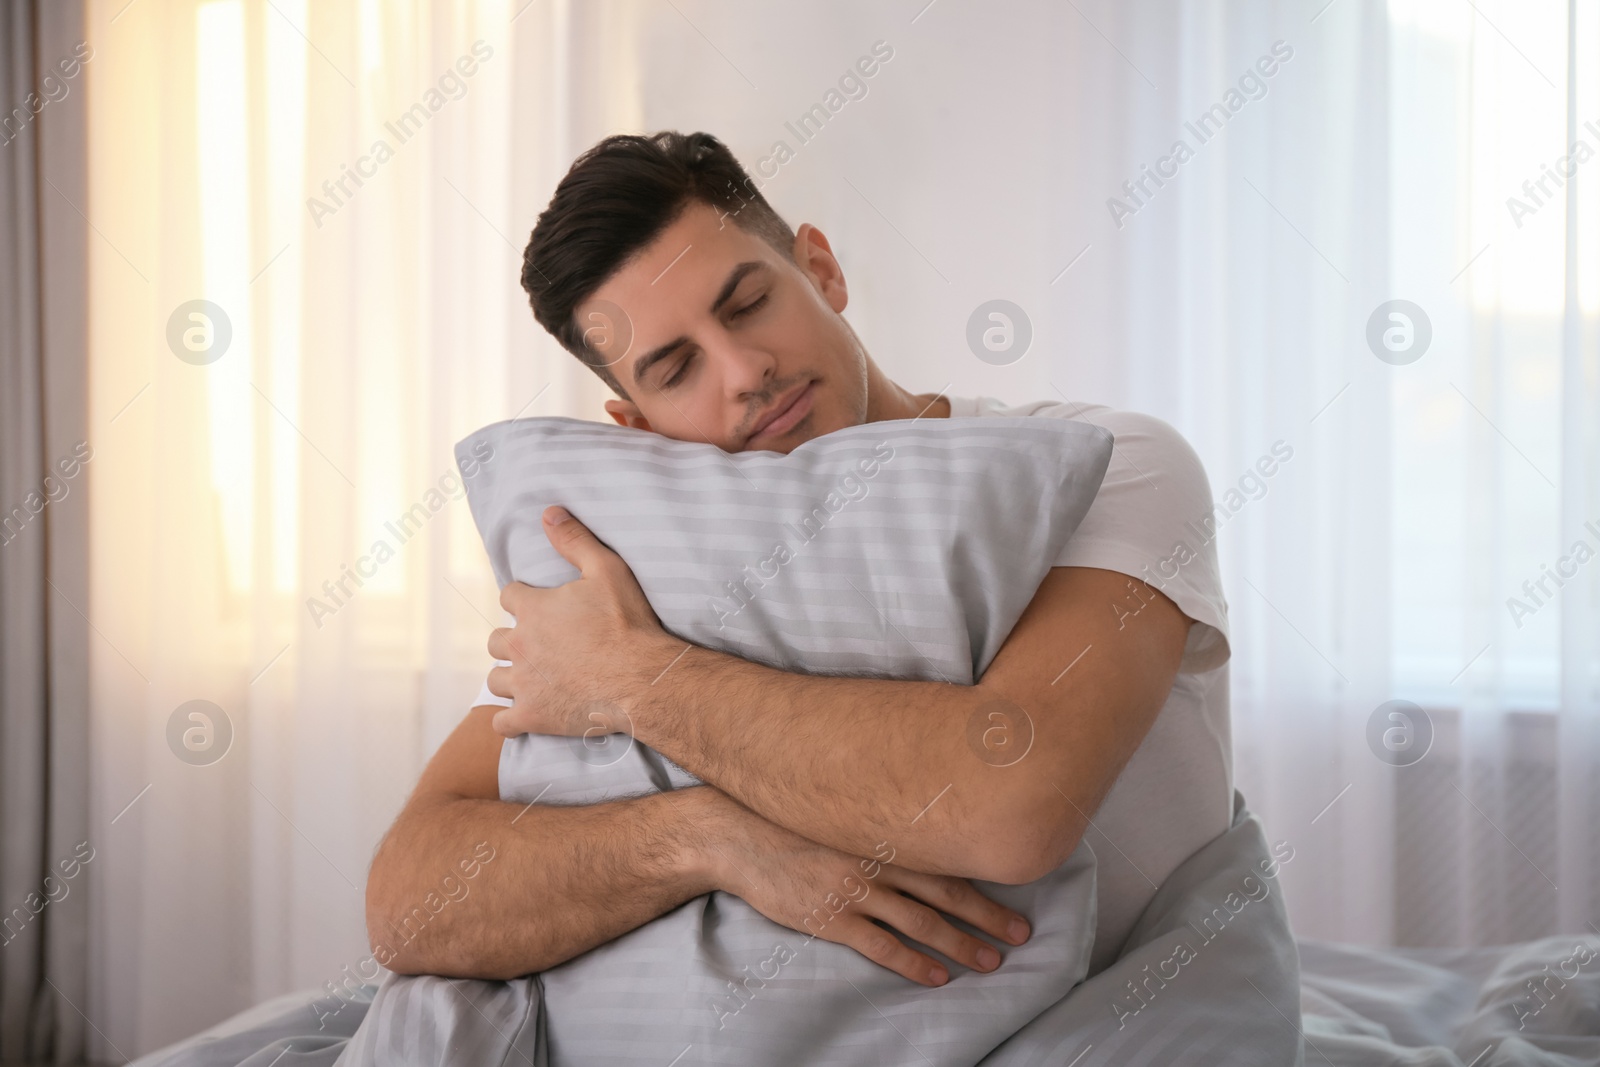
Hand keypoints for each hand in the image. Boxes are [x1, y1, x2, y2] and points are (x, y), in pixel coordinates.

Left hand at [486, 506, 672, 738]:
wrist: (644, 679)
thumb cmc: (629, 624)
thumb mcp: (607, 570)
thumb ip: (575, 540)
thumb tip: (549, 512)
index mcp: (532, 609)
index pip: (509, 597)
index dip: (525, 601)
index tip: (542, 609)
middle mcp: (519, 646)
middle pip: (497, 641)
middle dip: (514, 642)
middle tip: (540, 647)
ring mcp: (523, 685)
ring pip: (496, 680)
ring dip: (510, 678)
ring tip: (532, 680)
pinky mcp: (532, 717)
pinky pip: (502, 723)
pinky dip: (511, 720)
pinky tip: (525, 715)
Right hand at [706, 799, 1030, 986]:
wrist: (734, 832)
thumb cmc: (787, 813)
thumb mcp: (838, 803)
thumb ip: (876, 813)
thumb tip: (917, 816)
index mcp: (882, 826)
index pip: (946, 851)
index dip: (983, 872)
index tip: (1017, 883)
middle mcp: (877, 856)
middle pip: (946, 889)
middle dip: (986, 914)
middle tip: (1022, 934)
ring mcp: (855, 889)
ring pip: (921, 921)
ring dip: (960, 944)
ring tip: (990, 961)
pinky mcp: (831, 917)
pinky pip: (882, 946)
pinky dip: (913, 963)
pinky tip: (937, 977)